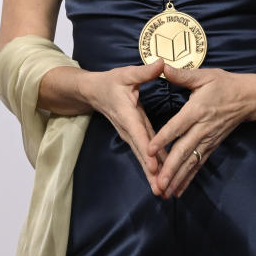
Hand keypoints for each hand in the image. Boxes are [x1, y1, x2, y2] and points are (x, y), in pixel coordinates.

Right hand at [79, 60, 167, 192]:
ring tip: (161, 191)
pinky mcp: (134, 136)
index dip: (146, 150)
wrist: (94, 92)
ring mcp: (130, 134)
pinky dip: (151, 167)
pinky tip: (160, 178)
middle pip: (141, 152)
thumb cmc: (111, 82)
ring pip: (142, 156)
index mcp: (128, 114)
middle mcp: (128, 129)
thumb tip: (161, 64)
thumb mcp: (127, 74)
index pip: (138, 133)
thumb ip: (144, 72)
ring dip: (151, 174)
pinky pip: (144, 153)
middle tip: (161, 189)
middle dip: (150, 172)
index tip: (154, 166)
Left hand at [147, 65, 254, 198]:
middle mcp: (202, 129)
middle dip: (170, 168)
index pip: (177, 126)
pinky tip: (178, 191)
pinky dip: (188, 178)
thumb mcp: (204, 76)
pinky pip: (198, 165)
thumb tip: (162, 67)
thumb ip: (182, 75)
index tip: (150, 149)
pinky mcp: (211, 147)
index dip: (163, 138)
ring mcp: (208, 140)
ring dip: (178, 178)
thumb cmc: (224, 84)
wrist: (248, 98)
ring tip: (165, 192)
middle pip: (184, 151)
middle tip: (158, 182)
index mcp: (197, 110)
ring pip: (190, 162)